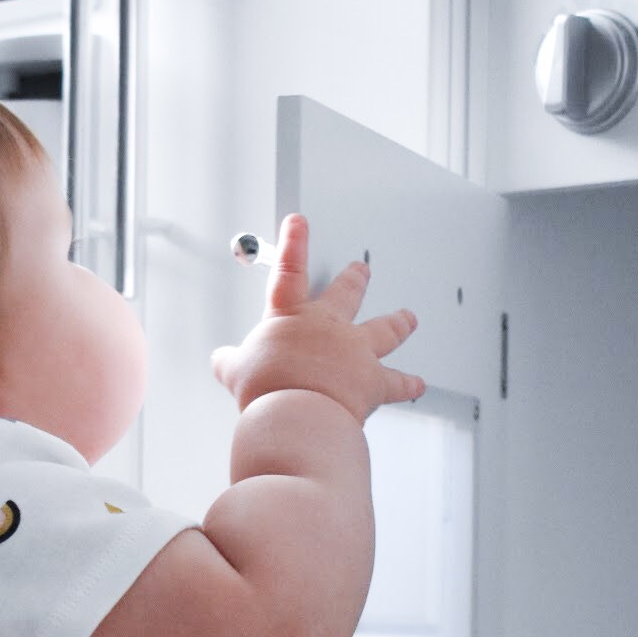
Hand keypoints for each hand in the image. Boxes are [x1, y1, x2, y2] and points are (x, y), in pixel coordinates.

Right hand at [210, 214, 424, 423]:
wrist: (298, 413)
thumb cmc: (267, 388)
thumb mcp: (235, 371)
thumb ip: (230, 362)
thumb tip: (220, 360)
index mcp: (290, 316)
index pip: (290, 270)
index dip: (294, 243)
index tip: (299, 223)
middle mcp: (328, 326)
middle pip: (347, 294)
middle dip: (355, 280)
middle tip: (362, 269)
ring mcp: (355, 351)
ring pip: (384, 330)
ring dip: (398, 323)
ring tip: (408, 318)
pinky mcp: (373, 380)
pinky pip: (396, 382)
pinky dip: (407, 384)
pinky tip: (418, 384)